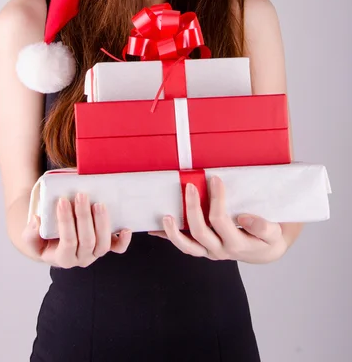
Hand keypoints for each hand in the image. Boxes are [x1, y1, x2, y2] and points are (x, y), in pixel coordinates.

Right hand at [22, 193, 131, 268]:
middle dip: (84, 217)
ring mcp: (95, 253)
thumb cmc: (43, 238)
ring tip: (99, 204)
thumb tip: (37, 221)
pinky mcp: (106, 246)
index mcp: (63, 259)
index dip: (66, 222)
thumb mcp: (30, 239)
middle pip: (87, 240)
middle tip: (81, 196)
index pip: (67, 241)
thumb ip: (30, 233)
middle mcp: (82, 258)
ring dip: (102, 223)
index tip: (62, 201)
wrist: (54, 243)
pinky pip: (118, 248)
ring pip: (103, 243)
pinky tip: (126, 228)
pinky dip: (124, 240)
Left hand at [148, 176, 287, 263]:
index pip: (221, 221)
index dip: (217, 200)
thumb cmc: (269, 238)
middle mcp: (220, 250)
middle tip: (190, 186)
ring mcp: (209, 251)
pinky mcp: (202, 249)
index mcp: (237, 245)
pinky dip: (169, 237)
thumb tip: (244, 218)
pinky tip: (155, 229)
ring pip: (187, 246)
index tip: (216, 179)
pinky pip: (183, 245)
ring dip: (173, 232)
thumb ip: (264, 227)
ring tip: (166, 215)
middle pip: (200, 231)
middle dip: (192, 208)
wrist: (265, 250)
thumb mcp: (275, 234)